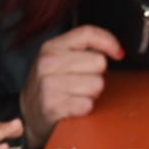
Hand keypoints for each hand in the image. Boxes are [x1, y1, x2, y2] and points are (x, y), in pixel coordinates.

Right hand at [20, 25, 124, 147]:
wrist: (29, 115)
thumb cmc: (51, 86)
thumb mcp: (60, 60)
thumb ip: (84, 49)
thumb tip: (118, 51)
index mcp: (52, 47)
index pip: (87, 33)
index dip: (108, 41)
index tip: (118, 53)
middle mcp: (48, 63)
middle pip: (99, 62)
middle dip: (96, 74)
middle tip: (82, 82)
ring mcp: (49, 85)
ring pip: (97, 84)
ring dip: (92, 93)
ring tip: (76, 94)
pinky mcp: (53, 106)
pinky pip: (88, 104)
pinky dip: (84, 108)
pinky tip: (72, 106)